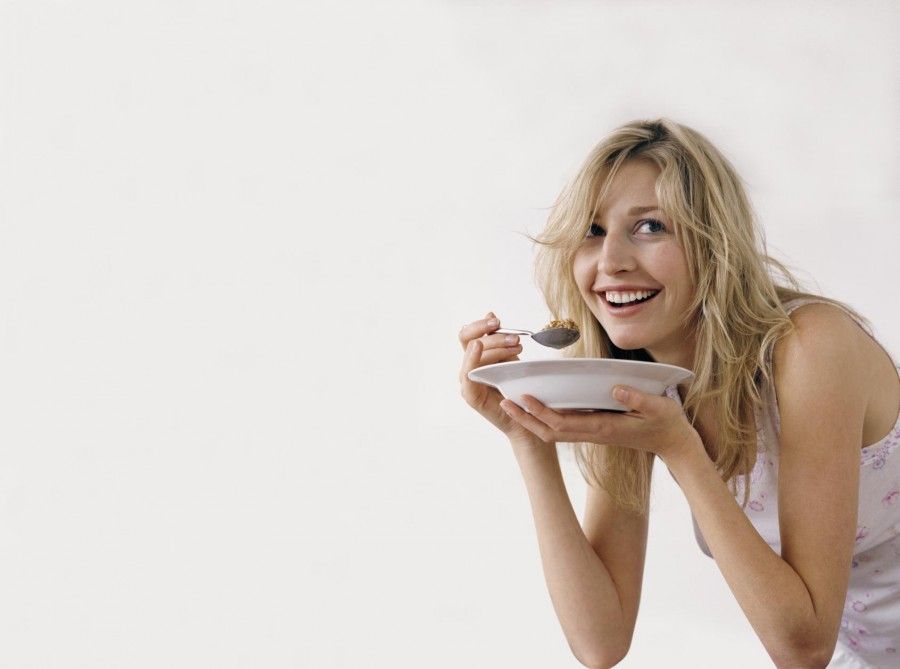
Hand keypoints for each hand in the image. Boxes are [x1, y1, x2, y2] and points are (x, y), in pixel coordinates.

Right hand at [458, 312, 543, 444]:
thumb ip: (498, 338)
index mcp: (475, 356)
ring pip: (473, 355)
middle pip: (470, 341)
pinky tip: (478, 347)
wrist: (526, 416)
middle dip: (494, 337)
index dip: (479, 324)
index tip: (498, 321)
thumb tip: (490, 313)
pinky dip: (471, 359)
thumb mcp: (510, 356)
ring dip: (495, 347)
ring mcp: (467, 381)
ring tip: (517, 349)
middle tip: (516, 340)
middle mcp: (467, 367)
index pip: (467, 334)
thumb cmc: (517, 386)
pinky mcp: (470, 395)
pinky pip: (467, 374)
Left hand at [498, 385, 701, 460]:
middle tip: (503, 401)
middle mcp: (593, 432)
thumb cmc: (667, 424)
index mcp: (603, 427)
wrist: (674, 444)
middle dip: (526, 418)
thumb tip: (615, 388)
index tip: (524, 398)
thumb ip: (638, 398)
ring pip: (553, 431)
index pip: (564, 423)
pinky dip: (545, 418)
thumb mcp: (659, 407)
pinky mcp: (595, 428)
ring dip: (531, 419)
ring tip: (511, 402)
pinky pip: (563, 426)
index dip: (541, 413)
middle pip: (550, 430)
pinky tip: (536, 405)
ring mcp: (592, 432)